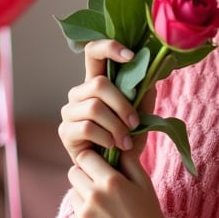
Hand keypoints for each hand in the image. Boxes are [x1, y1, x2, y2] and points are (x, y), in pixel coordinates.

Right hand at [58, 39, 154, 165]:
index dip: (109, 47)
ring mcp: (69, 111)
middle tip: (135, 123)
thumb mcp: (142, 115)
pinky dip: (105, 138)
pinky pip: (86, 128)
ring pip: (94, 107)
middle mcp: (79, 93)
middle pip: (98, 83)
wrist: (116, 170)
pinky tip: (112, 147)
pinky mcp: (65, 131)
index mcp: (97, 82)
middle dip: (122, 104)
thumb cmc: (127, 139)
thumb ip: (144, 93)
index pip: (93, 52)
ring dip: (116, 126)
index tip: (131, 56)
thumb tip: (153, 70)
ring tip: (126, 141)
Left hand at [66, 148, 163, 217]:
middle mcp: (93, 197)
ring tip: (103, 210)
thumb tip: (115, 146)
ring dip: (83, 197)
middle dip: (85, 176)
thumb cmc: (148, 215)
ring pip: (72, 194)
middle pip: (73, 173)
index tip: (99, 167)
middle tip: (100, 187)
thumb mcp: (144, 183)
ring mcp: (83, 217)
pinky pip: (72, 216)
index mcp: (111, 182)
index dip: (92, 160)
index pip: (85, 157)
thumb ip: (128, 161)